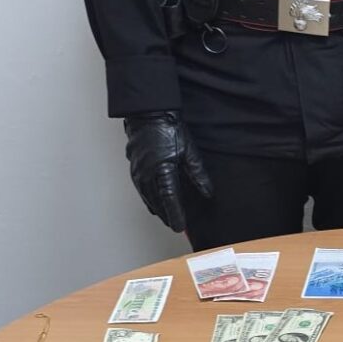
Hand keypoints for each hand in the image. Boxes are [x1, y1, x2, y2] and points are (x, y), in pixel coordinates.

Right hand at [123, 110, 213, 233]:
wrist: (149, 115)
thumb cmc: (168, 129)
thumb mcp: (189, 152)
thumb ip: (198, 174)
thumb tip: (208, 192)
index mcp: (162, 169)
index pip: (169, 199)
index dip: (175, 214)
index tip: (180, 226)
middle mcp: (147, 174)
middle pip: (157, 202)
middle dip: (166, 215)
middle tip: (176, 225)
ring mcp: (138, 172)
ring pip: (147, 198)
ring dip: (157, 209)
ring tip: (166, 218)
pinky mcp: (134, 169)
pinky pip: (141, 190)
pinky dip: (148, 199)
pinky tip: (153, 204)